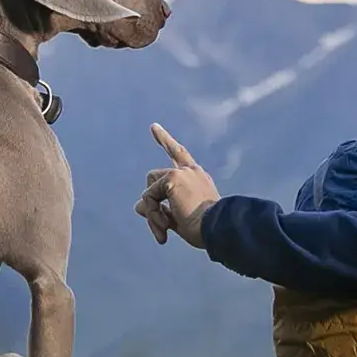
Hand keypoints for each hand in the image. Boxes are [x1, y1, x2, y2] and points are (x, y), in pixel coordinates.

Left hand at [137, 123, 218, 247]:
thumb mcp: (178, 218)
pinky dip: (153, 216)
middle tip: (162, 228)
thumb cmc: (205, 229)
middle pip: (153, 177)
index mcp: (198, 177)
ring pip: (150, 190)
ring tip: (165, 230)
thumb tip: (138, 206)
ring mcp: (181, 173)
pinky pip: (149, 198)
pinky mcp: (172, 179)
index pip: (179, 154)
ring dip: (153, 212)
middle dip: (152, 202)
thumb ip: (160, 209)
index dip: (165, 140)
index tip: (153, 127)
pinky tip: (166, 227)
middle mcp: (190, 171)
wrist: (218, 229)